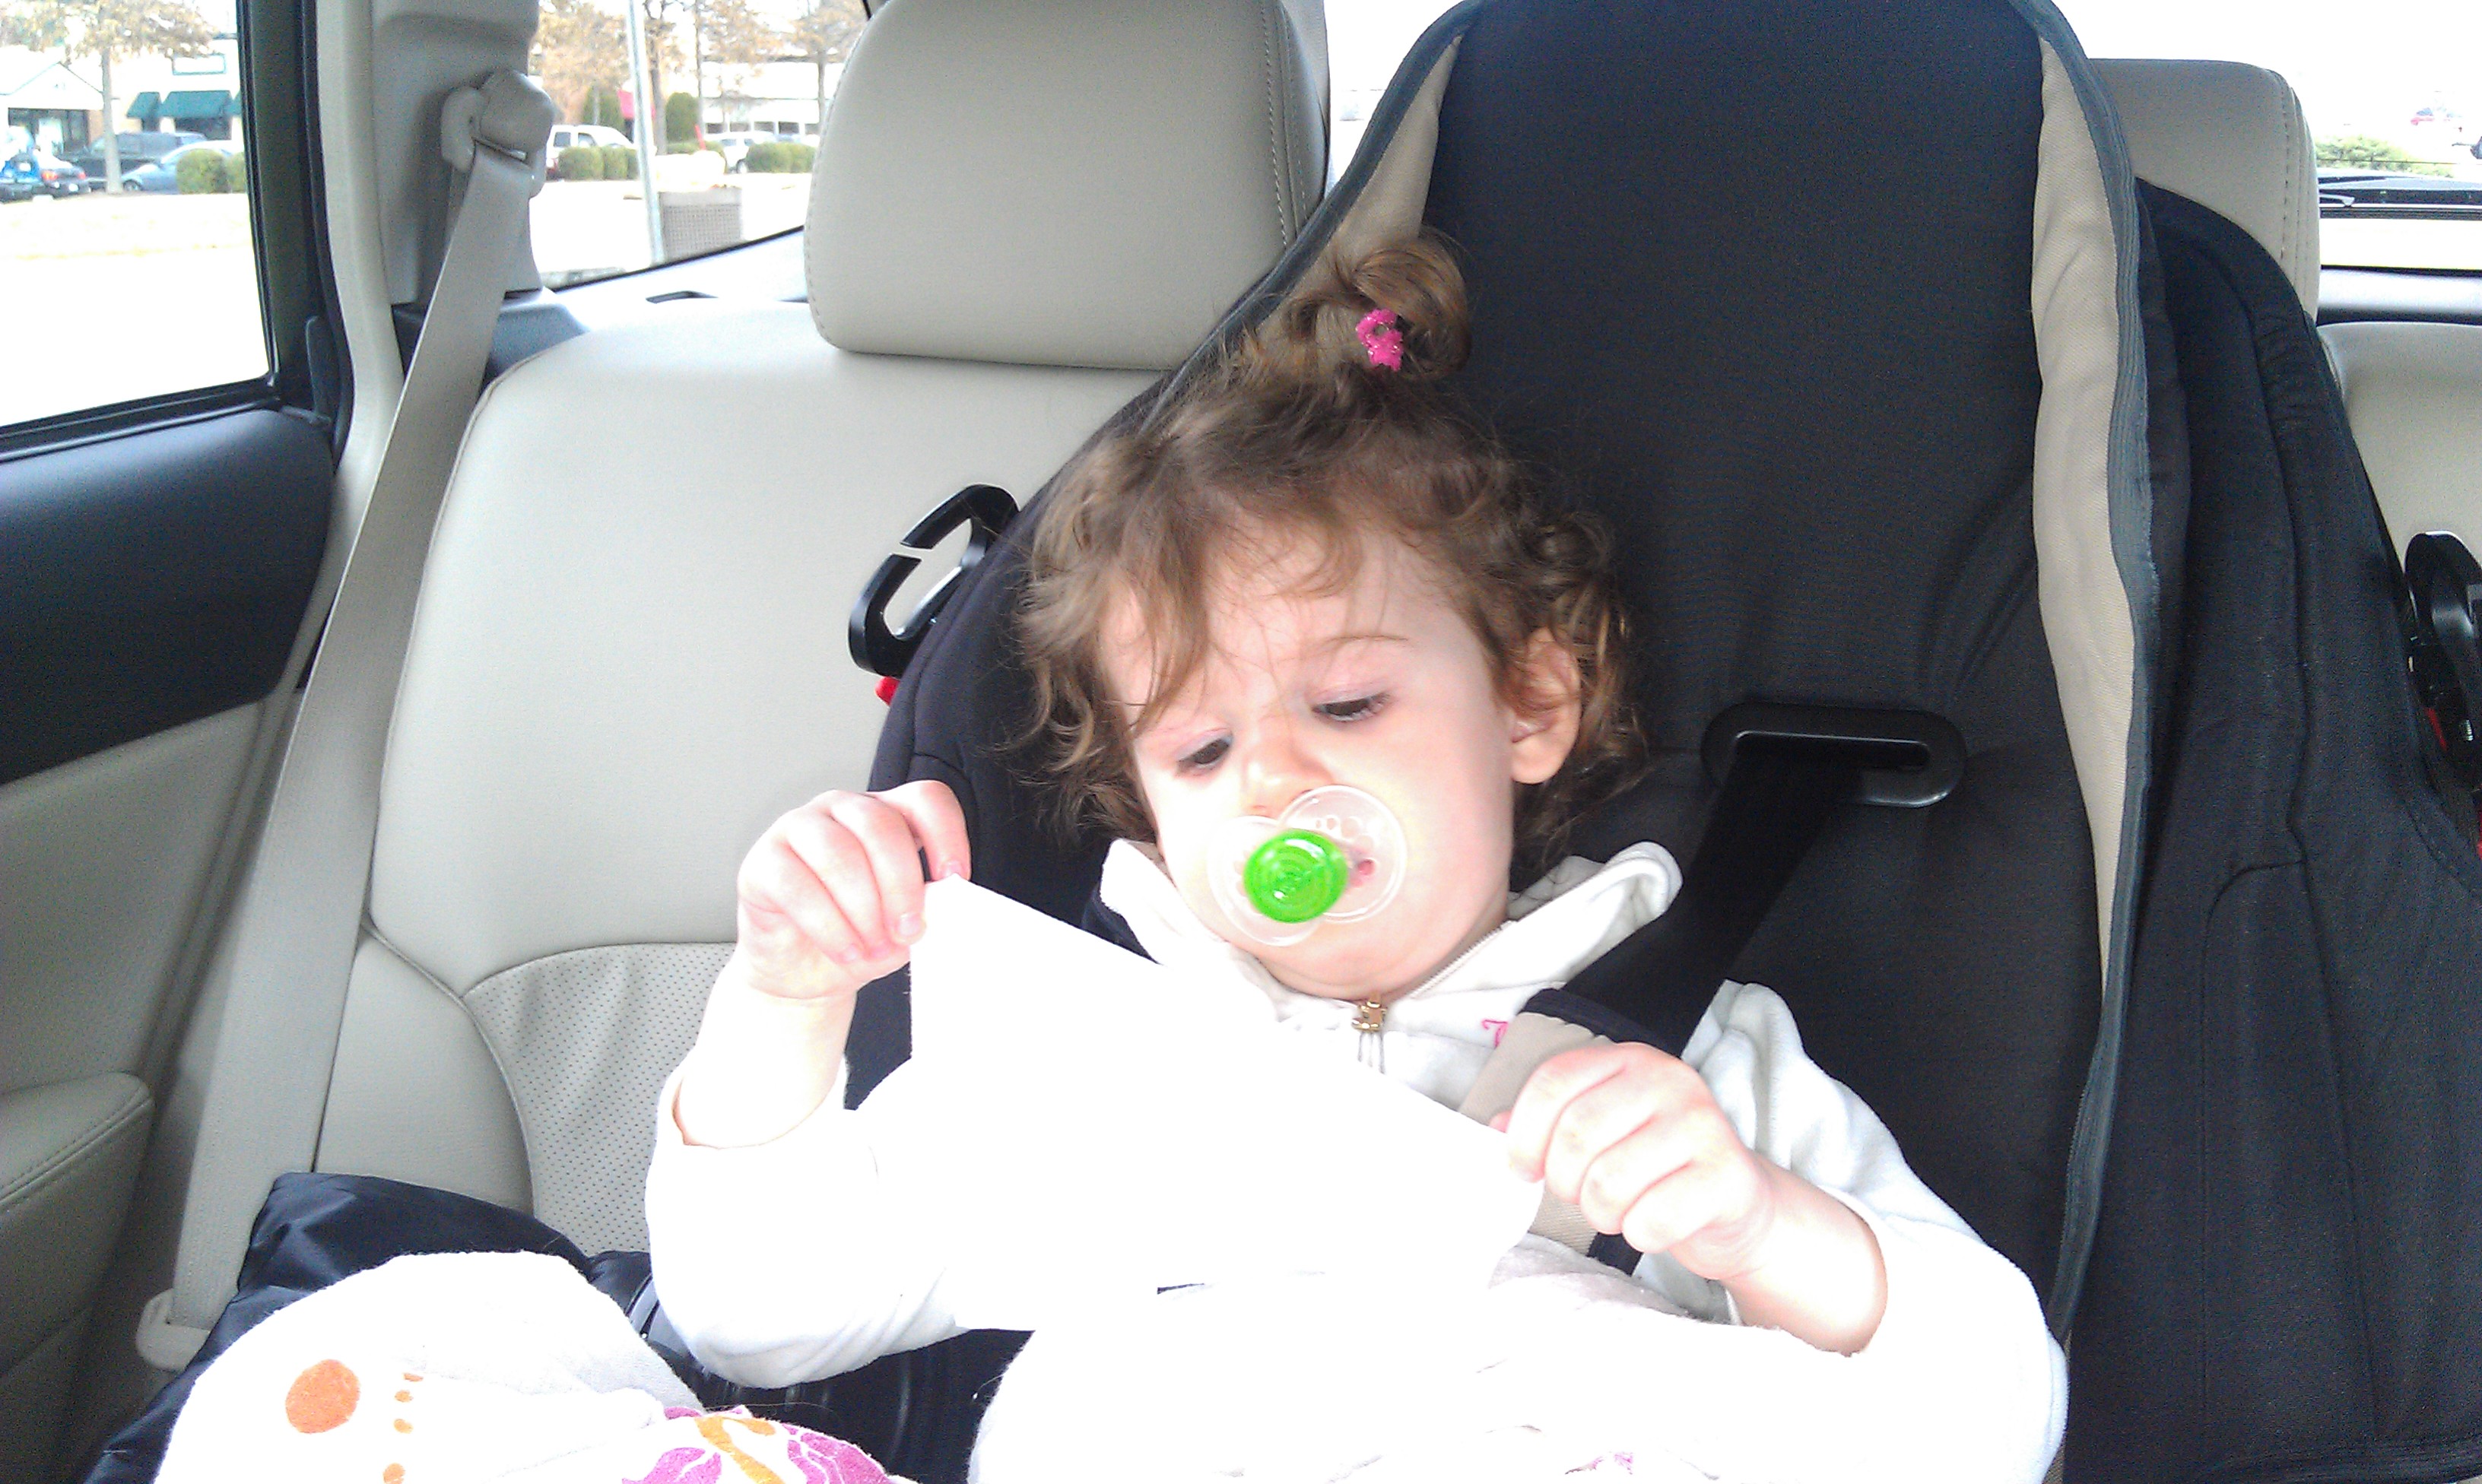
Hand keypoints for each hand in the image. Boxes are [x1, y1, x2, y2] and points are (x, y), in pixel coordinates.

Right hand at [732, 781, 970, 1002]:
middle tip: (908, 930)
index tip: (954, 879)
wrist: (803, 972)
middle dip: (901, 884)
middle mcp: (843, 810)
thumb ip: (925, 906)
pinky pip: (797, 885)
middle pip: (880, 825)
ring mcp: (798, 828)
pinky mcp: (763, 861)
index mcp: (888, 814)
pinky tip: (845, 950)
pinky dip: (828, 925)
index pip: (926, 799)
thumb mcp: (904, 924)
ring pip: (839, 852)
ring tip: (873, 948)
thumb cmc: (860, 938)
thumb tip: (943, 905)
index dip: (946, 834)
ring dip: (864, 909)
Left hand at [1497, 1041, 1887, 1352]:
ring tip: (1619, 1211)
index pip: (1553, 1082)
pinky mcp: (1727, 1176)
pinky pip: (1652, 1219)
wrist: (1737, 1207)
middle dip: (1565, 1183)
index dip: (1524, 1135)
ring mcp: (1703, 1125)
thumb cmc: (1655, 1170)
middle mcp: (1669, 1079)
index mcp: (1630, 1059)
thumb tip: (1496, 1129)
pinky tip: (1655, 1224)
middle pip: (1576, 1136)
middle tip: (1582, 1197)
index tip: (1524, 1170)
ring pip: (1610, 1183)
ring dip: (1602, 1214)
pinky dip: (1641, 1234)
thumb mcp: (1602, 1135)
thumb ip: (1549, 1124)